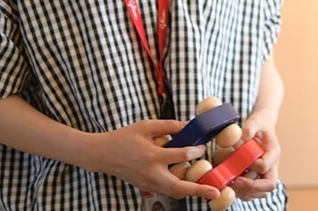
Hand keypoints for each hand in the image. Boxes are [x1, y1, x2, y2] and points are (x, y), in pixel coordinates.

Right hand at [83, 119, 219, 200]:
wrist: (102, 155)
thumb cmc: (123, 138)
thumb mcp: (146, 126)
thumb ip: (169, 126)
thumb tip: (189, 125)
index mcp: (152, 155)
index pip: (181, 155)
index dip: (196, 151)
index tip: (203, 147)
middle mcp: (151, 173)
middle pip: (179, 187)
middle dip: (198, 190)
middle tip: (215, 192)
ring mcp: (148, 183)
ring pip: (174, 193)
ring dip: (191, 193)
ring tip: (207, 191)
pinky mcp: (145, 187)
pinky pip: (166, 192)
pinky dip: (179, 190)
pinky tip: (189, 186)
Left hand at [229, 110, 280, 200]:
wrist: (262, 126)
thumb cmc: (259, 124)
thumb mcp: (255, 121)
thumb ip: (249, 128)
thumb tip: (241, 137)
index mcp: (273, 151)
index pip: (266, 165)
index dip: (253, 166)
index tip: (240, 161)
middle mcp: (273, 165)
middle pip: (269, 184)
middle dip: (251, 186)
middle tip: (235, 181)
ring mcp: (267, 173)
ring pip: (263, 192)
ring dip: (247, 192)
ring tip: (232, 185)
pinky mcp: (260, 178)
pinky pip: (256, 193)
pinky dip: (245, 194)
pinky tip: (234, 186)